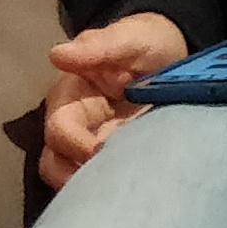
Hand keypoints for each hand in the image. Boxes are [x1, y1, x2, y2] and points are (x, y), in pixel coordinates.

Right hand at [38, 11, 186, 189]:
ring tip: (125, 188)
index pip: (59, 130)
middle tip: (113, 182)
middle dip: (77, 178)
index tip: (105, 150)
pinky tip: (138, 187)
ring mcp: (95, 144)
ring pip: (75, 178)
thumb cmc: (144, 41)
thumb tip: (57, 56)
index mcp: (70, 98)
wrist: (171, 50)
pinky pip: (106, 179)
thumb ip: (97, 48)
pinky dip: (115, 186)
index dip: (77, 145)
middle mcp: (77, 126)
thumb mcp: (126, 39)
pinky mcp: (118, 155)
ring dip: (94, 186)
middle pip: (55, 164)